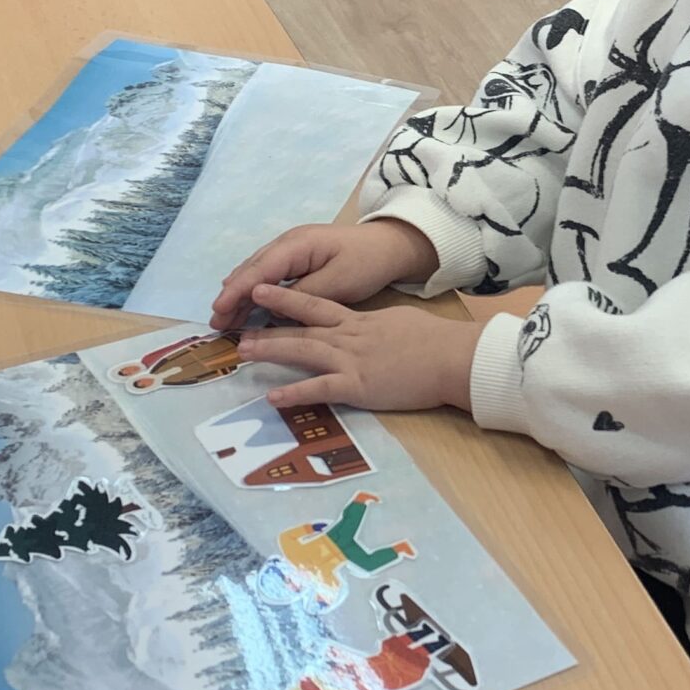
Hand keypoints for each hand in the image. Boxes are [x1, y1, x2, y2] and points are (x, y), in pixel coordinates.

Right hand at [210, 218, 437, 330]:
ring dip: (240, 295)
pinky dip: (255, 290)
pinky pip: (269, 275)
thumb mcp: (338, 282)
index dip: (237, 291)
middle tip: (215, 323)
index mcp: (297, 245)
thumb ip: (303, 296)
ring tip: (223, 319)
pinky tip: (244, 305)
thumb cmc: (366, 263)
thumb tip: (272, 311)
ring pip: (257, 272)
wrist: (390, 246)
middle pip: (252, 270)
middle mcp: (288, 244)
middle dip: (232, 295)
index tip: (220, 311)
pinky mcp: (297, 259)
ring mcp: (291, 250)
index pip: (259, 270)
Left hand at [235, 284, 480, 412]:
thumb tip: (369, 329)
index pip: (317, 306)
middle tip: (237, 327)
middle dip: (268, 326)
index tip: (261, 292)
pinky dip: (295, 393)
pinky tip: (273, 398)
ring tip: (244, 352)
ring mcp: (352, 361)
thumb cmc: (434, 340)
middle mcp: (349, 337)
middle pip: (302, 328)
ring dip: (272, 350)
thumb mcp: (400, 322)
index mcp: (360, 322)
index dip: (286, 299)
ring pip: (304, 352)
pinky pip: (321, 389)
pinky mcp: (359, 386)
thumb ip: (377, 326)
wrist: (452, 357)